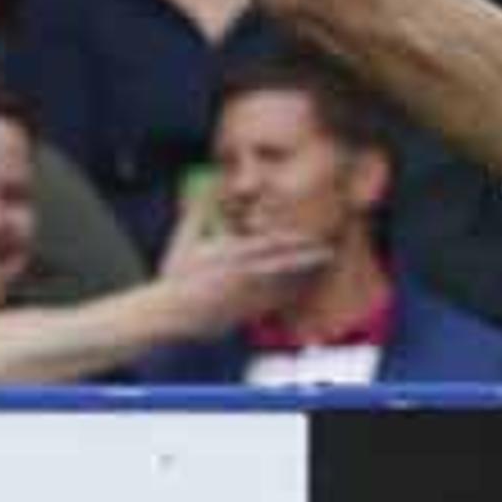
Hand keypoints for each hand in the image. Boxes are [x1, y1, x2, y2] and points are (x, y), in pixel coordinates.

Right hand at [154, 227, 334, 334]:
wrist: (172, 314)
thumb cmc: (177, 275)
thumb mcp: (185, 239)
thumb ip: (198, 212)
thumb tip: (205, 187)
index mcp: (233, 255)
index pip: (272, 244)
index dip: (295, 240)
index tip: (311, 236)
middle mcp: (246, 276)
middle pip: (287, 266)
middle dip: (309, 258)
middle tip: (329, 253)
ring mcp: (249, 298)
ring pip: (286, 286)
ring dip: (305, 277)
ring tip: (321, 269)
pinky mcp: (247, 314)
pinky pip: (275, 304)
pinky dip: (290, 296)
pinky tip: (300, 291)